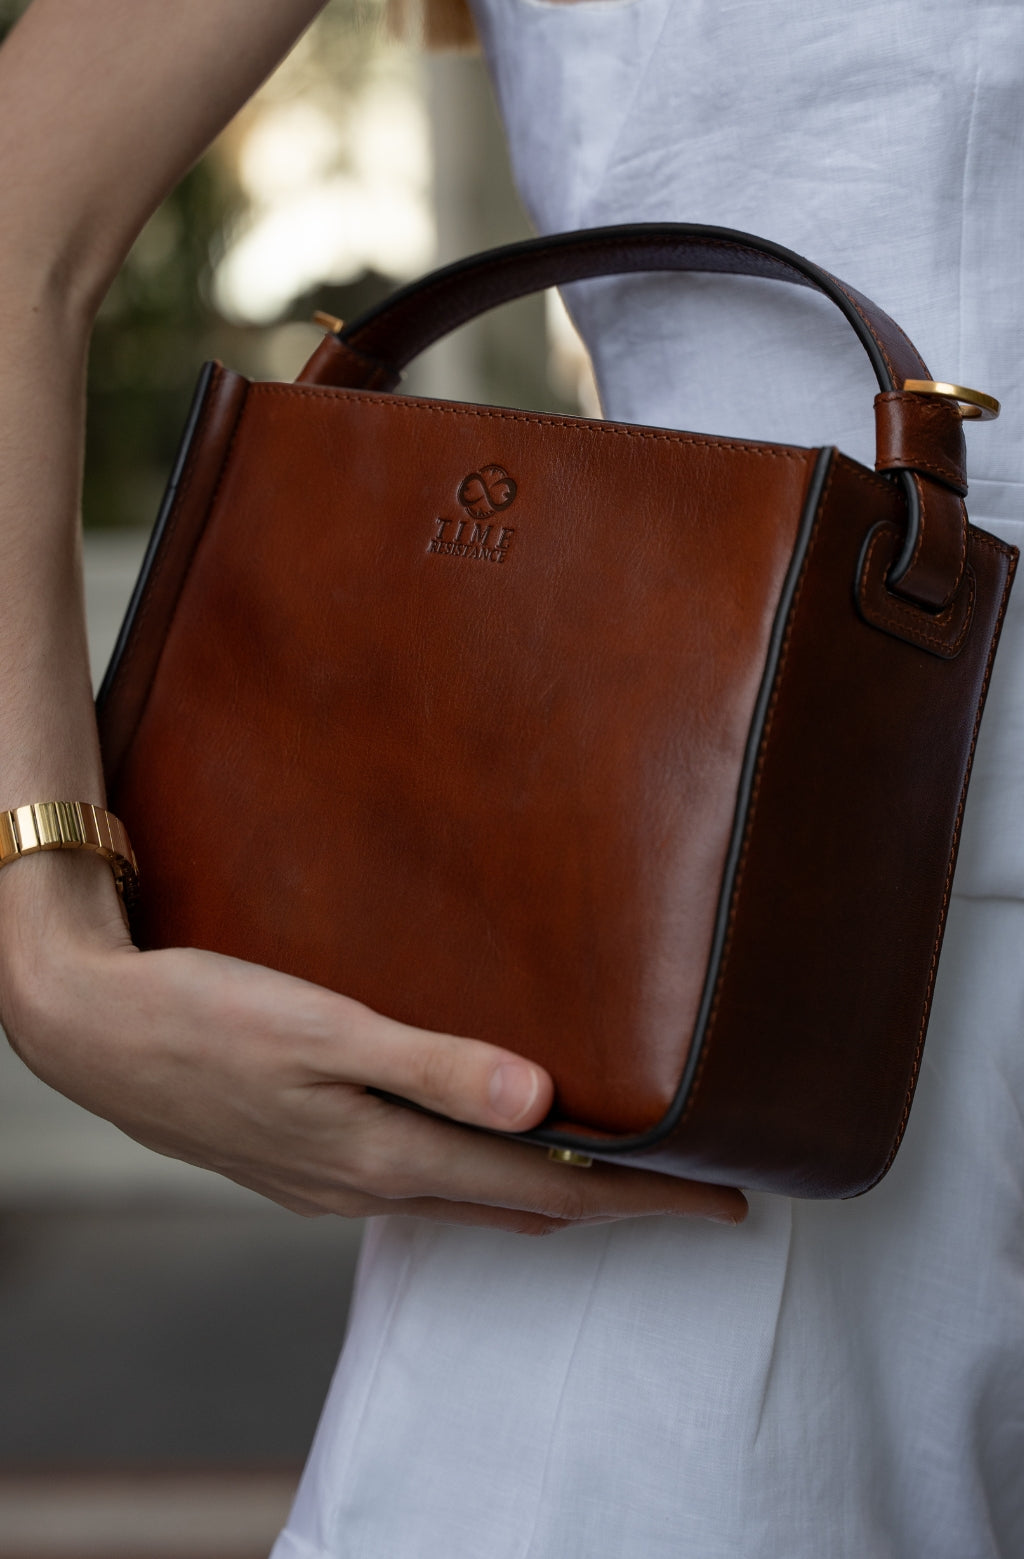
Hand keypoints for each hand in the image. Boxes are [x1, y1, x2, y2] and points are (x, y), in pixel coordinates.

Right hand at [0, 853, 747, 1235]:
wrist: (90, 1029)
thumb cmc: (203, 1018)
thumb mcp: (321, 1033)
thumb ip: (434, 1066)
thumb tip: (546, 1101)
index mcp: (386, 1155)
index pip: (547, 1190)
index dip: (642, 1199)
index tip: (725, 1202)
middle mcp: (370, 1181)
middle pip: (522, 1203)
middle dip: (613, 1200)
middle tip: (691, 1184)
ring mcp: (335, 1177)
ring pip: (473, 1196)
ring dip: (548, 1186)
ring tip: (611, 1163)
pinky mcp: (308, 1155)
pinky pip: (425, 1178)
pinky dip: (482, 1168)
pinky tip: (486, 1135)